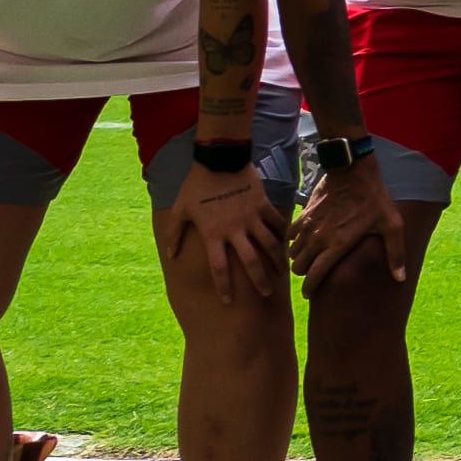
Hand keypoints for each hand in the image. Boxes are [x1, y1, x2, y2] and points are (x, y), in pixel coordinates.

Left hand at [159, 158, 283, 314]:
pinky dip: (283, 233)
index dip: (224, 286)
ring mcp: (252, 218)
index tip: (228, 302)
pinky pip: (276, 222)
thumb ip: (174, 235)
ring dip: (277, 260)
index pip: (219, 268)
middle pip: (251, 261)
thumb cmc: (195, 185)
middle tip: (267, 294)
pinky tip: (288, 243)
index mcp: (213, 234)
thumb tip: (172, 256)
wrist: (220, 159)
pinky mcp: (263, 205)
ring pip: (269, 244)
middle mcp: (235, 230)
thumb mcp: (180, 210)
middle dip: (259, 280)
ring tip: (284, 272)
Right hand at [292, 159, 409, 294]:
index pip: (314, 276)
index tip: (310, 294)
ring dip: (298, 258)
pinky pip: (290, 235)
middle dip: (303, 273)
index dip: (309, 289)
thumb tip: (400, 278)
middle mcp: (317, 239)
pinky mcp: (303, 214)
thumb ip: (395, 253)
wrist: (353, 170)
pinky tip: (304, 240)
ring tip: (309, 258)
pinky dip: (293, 241)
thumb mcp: (391, 225)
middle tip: (312, 273)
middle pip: (298, 267)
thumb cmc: (374, 199)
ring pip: (292, 252)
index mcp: (336, 246)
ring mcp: (307, 226)